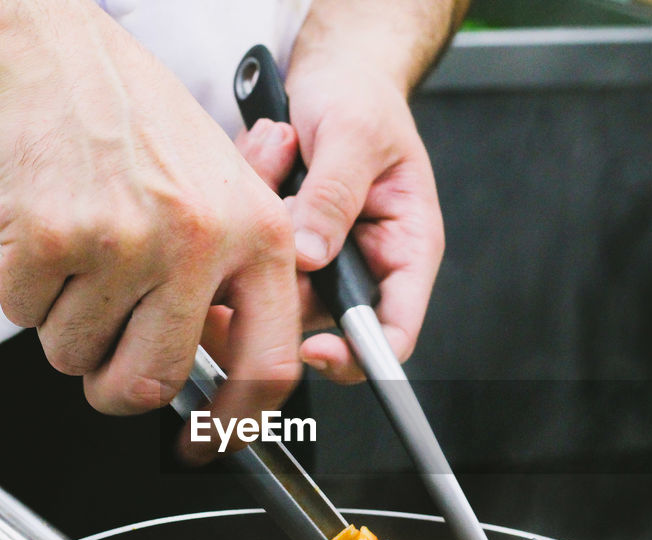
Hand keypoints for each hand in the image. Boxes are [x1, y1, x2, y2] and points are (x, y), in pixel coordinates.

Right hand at [0, 0, 301, 445]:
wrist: (59, 56)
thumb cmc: (142, 126)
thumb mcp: (223, 193)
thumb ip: (231, 286)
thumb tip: (223, 378)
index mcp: (258, 236)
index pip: (268, 367)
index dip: (235, 425)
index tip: (206, 443)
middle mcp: (199, 242)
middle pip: (153, 382)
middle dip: (115, 389)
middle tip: (102, 362)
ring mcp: (124, 241)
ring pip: (76, 355)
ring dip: (64, 327)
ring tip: (78, 259)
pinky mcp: (51, 234)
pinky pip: (22, 316)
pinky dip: (22, 290)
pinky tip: (43, 236)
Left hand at [232, 62, 444, 383]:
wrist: (331, 72)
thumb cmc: (361, 96)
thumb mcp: (354, 134)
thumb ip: (335, 196)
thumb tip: (312, 256)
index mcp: (405, 249)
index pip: (393, 332)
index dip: (357, 354)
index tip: (314, 349)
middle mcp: (363, 264)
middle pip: (320, 318)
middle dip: (285, 280)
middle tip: (268, 221)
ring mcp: (319, 259)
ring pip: (278, 287)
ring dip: (263, 233)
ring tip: (275, 157)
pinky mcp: (282, 246)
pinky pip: (252, 255)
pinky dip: (246, 213)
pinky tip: (262, 158)